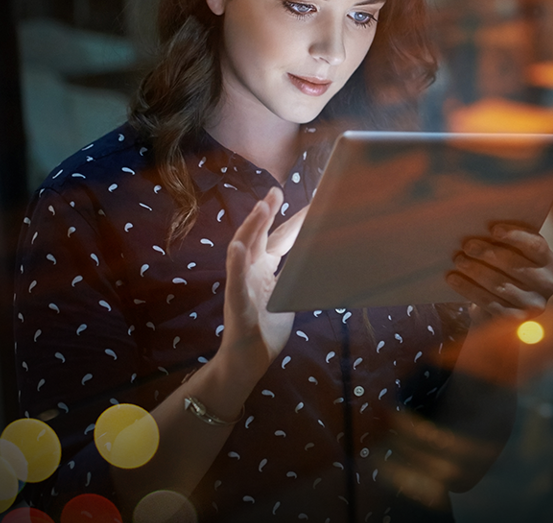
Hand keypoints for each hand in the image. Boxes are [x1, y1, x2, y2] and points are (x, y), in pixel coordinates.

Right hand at [219, 188, 307, 378]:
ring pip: (243, 250)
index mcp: (263, 269)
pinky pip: (236, 282)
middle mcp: (250, 271)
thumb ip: (294, 277)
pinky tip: (238, 248)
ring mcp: (242, 285)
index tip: (310, 202)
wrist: (247, 361)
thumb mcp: (286, 297)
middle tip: (276, 191)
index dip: (294, 220)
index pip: (280, 238)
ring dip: (252, 227)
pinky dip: (236, 264)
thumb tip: (317, 261)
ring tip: (261, 207)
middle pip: (259, 236)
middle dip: (267, 212)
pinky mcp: (237, 304)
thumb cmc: (266, 328)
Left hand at [445, 224, 552, 320]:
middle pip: (515, 265)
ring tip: (458, 260)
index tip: (493, 229)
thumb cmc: (501, 268)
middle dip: (488, 253)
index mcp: (547, 260)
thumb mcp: (507, 251)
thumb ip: (501, 240)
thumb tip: (478, 226)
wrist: (497, 304)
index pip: (536, 245)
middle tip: (467, 246)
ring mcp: (533, 304)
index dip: (515, 236)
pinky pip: (489, 302)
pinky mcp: (516, 319)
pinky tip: (453, 278)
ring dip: (476, 271)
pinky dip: (468, 289)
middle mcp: (547, 283)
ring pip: (501, 285)